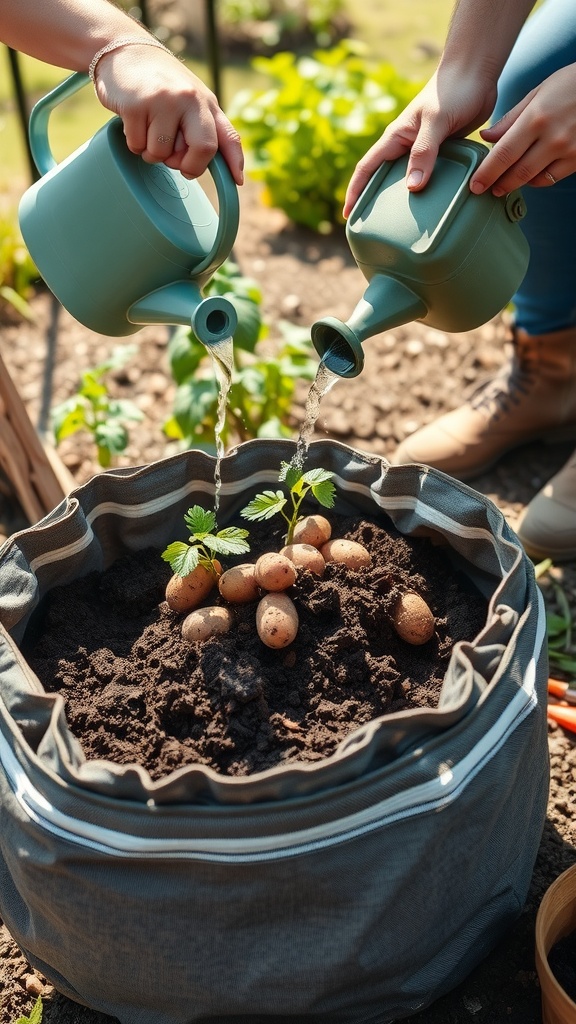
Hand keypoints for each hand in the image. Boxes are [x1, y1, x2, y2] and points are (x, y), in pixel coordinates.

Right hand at [94, 44, 243, 183]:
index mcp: (207, 103)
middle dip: (189, 166)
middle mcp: (190, 99)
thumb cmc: (163, 85)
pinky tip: (135, 122)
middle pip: (202, 150)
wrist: (126, 51)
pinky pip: (138, 146)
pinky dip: (134, 143)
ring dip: (153, 153)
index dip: (234, 162)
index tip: (236, 182)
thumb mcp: (192, 101)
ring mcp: (163, 101)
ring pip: (162, 154)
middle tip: (175, 159)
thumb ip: (206, 129)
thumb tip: (227, 171)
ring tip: (149, 129)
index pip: (228, 137)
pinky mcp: (136, 106)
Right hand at [343, 67, 495, 216]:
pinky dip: (432, 192)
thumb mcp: (435, 122)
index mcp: (396, 137)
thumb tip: (412, 187)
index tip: (349, 216)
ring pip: (410, 180)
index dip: (355, 192)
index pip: (367, 168)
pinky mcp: (444, 150)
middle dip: (376, 201)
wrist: (476, 71)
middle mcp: (406, 145)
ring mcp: (425, 149)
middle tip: (375, 228)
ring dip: (406, 200)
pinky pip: (433, 176)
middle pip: (385, 178)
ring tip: (406, 226)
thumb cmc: (452, 90)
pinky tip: (438, 206)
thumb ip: (424, 152)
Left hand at [470, 64, 575, 194]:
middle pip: (517, 172)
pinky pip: (552, 178)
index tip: (475, 184)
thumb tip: (486, 137)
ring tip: (505, 183)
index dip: (487, 173)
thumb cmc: (573, 84)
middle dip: (499, 184)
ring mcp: (568, 151)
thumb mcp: (540, 92)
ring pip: (535, 179)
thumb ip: (511, 118)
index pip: (504, 154)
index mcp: (537, 118)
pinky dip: (537, 180)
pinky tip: (529, 176)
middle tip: (486, 190)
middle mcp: (553, 138)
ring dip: (517, 184)